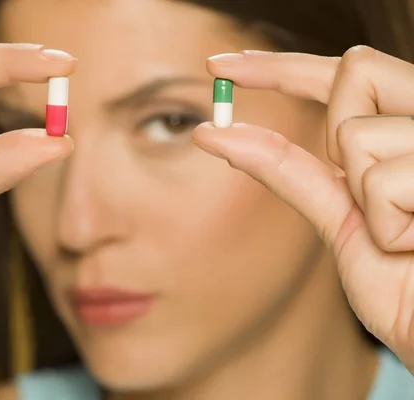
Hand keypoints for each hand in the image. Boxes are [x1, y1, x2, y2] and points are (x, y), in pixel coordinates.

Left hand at [193, 46, 413, 370]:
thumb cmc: (405, 284)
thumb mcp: (342, 219)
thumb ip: (290, 171)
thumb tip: (215, 134)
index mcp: (406, 131)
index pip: (342, 75)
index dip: (277, 66)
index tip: (220, 66)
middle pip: (354, 69)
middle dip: (338, 137)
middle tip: (368, 197)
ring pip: (355, 133)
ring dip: (366, 202)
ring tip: (408, 236)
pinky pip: (378, 180)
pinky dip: (385, 227)